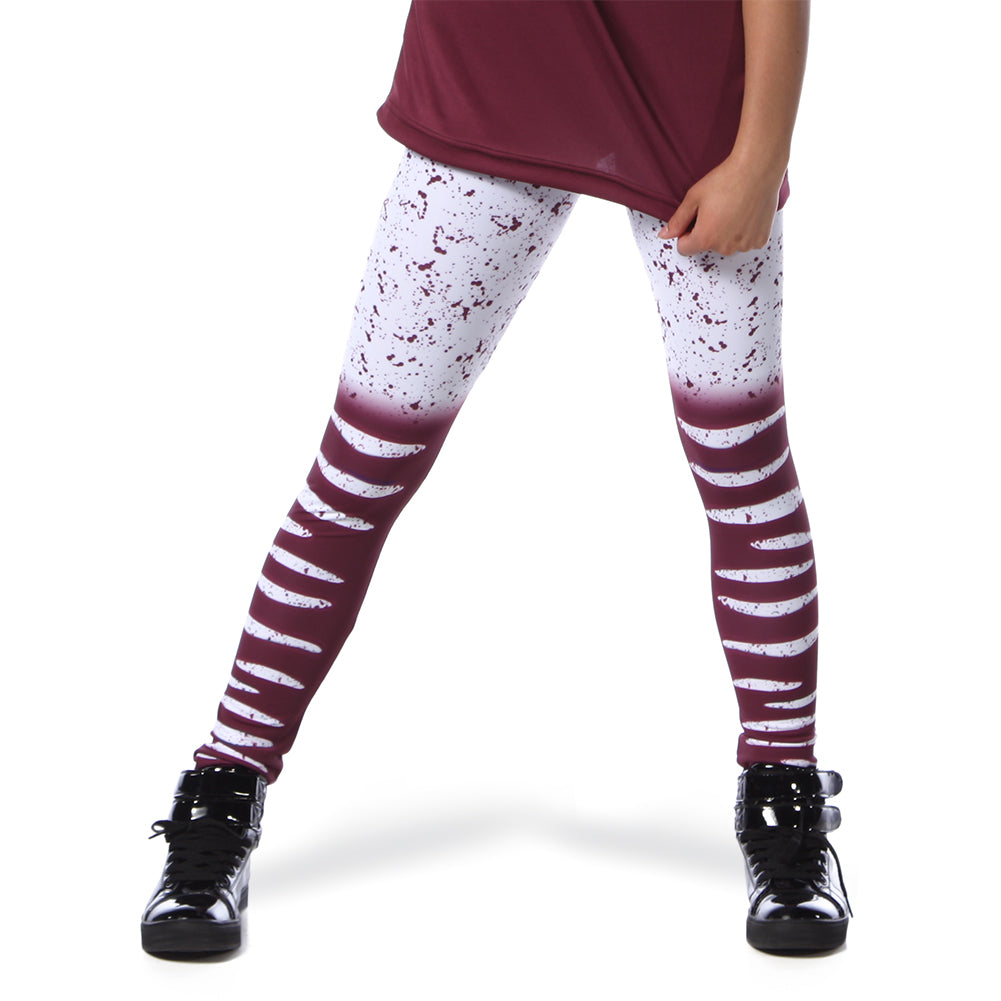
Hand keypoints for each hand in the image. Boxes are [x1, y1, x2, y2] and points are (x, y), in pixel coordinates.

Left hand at [657, 153, 784, 256]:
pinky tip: (746, 212)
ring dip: (727, 232)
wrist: (758, 168)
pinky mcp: (760, 240)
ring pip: (727, 244)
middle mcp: (725, 247)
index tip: (695, 218)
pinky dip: (744, 231)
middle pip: (707, 246)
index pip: (684, 249)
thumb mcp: (694, 198)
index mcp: (705, 239)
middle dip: (708, 231)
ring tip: (733, 208)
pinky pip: (745, 241)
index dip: (686, 233)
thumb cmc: (726, 179)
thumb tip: (664, 235)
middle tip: (717, 208)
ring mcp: (744, 245)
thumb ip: (677, 220)